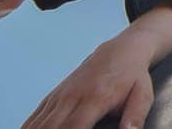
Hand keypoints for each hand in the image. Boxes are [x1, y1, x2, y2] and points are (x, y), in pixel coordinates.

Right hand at [22, 32, 156, 128]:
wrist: (120, 50)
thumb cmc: (132, 75)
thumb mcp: (143, 94)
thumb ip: (135, 116)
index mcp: (96, 97)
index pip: (75, 126)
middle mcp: (73, 95)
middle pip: (51, 127)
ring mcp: (61, 95)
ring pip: (39, 122)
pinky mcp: (54, 95)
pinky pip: (35, 115)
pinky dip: (28, 127)